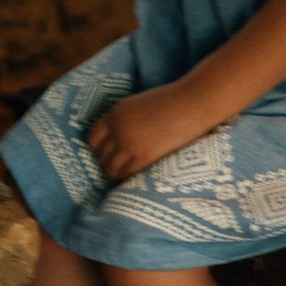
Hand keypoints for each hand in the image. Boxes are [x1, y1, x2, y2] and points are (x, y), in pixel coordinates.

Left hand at [85, 82, 230, 182]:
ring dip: (115, 175)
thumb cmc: (172, 103)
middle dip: (107, 164)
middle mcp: (117, 127)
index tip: (107, 157)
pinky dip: (126, 180)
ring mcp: (129, 142)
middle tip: (117, 171)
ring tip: (124, 180)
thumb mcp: (139, 105)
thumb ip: (126, 120)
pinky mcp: (143, 155)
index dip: (99, 150)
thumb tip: (120, 139)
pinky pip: (126, 174)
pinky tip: (132, 183)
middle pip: (100, 155)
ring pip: (110, 168)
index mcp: (115, 112)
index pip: (92, 139)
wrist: (193, 102)